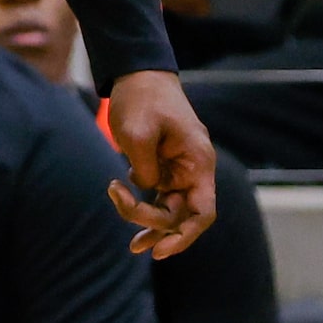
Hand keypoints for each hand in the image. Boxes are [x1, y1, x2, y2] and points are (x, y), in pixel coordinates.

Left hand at [104, 70, 216, 258]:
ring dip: (145, 220)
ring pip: (167, 209)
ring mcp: (179, 169)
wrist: (136, 71)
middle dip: (152, 223)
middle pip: (181, 214)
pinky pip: (157, 197)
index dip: (185, 236)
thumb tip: (147, 190)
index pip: (203, 212)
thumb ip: (146, 171)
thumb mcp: (137, 134)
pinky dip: (141, 205)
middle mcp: (193, 169)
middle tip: (119, 201)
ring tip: (122, 229)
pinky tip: (121, 199)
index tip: (160, 250)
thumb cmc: (141, 98)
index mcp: (198, 161)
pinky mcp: (163, 167)